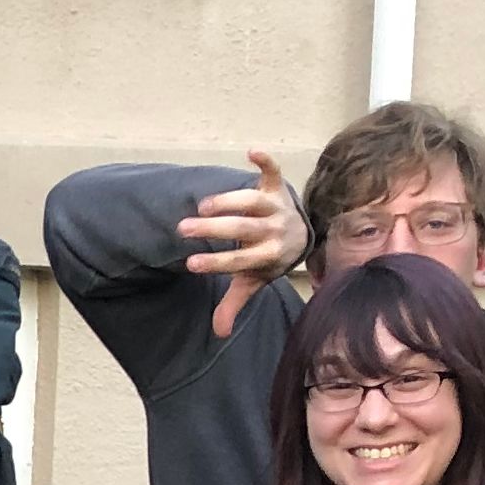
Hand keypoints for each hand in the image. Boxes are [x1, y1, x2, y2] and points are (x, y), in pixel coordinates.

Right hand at [178, 148, 305, 339]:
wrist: (301, 234)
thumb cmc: (267, 258)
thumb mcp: (252, 281)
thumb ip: (235, 304)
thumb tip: (219, 333)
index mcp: (267, 256)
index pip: (239, 261)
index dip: (216, 263)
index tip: (190, 263)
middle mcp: (274, 230)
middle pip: (243, 229)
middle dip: (214, 229)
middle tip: (183, 229)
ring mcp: (276, 207)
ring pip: (253, 201)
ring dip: (229, 200)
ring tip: (203, 206)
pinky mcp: (276, 187)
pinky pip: (273, 172)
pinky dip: (266, 161)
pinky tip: (251, 151)